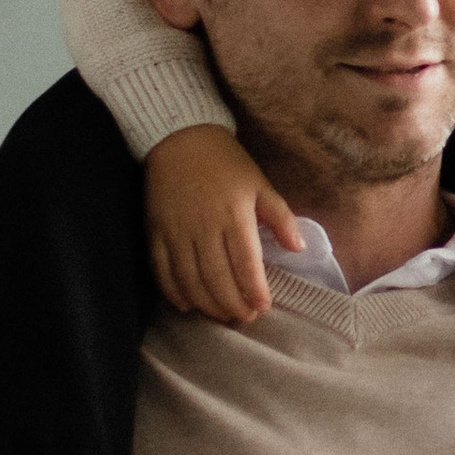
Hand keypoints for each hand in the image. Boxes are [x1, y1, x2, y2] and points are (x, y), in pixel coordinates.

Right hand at [147, 124, 301, 324]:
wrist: (180, 137)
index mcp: (234, 216)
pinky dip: (173, 292)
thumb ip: (280, 218)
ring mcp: (176, 232)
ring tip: (221, 315)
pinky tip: (187, 304)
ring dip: (206, 304)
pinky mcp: (155, 231)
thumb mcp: (260, 184)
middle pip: (216, 280)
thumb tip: (299, 248)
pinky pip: (161, 270)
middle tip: (244, 318)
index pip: (245, 265)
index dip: (254, 292)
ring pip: (189, 280)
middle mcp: (204, 228)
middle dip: (232, 305)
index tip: (262, 308)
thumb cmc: (226, 162)